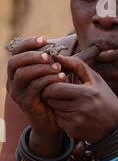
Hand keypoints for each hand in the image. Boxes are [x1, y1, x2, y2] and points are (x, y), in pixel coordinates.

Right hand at [6, 36, 64, 155]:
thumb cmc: (51, 93)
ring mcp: (17, 93)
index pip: (16, 52)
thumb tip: (55, 47)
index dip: (28, 43)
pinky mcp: (25, 103)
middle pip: (14, 62)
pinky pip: (34, 87)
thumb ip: (48, 62)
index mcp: (17, 71)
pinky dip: (48, 79)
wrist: (51, 121)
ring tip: (57, 67)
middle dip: (32, 55)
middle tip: (49, 55)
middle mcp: (12, 81)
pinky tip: (62, 77)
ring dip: (41, 67)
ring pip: (23, 74)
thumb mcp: (48, 75)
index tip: (44, 38)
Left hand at [42, 54, 117, 142]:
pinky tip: (73, 114)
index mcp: (86, 93)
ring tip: (69, 102)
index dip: (51, 84)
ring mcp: (76, 122)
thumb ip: (76, 65)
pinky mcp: (73, 131)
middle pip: (50, 99)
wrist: (115, 126)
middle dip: (51, 94)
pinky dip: (62, 116)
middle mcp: (80, 109)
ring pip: (53, 109)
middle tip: (58, 91)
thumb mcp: (95, 79)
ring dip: (56, 105)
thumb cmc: (104, 98)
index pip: (54, 88)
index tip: (56, 81)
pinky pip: (58, 121)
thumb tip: (57, 56)